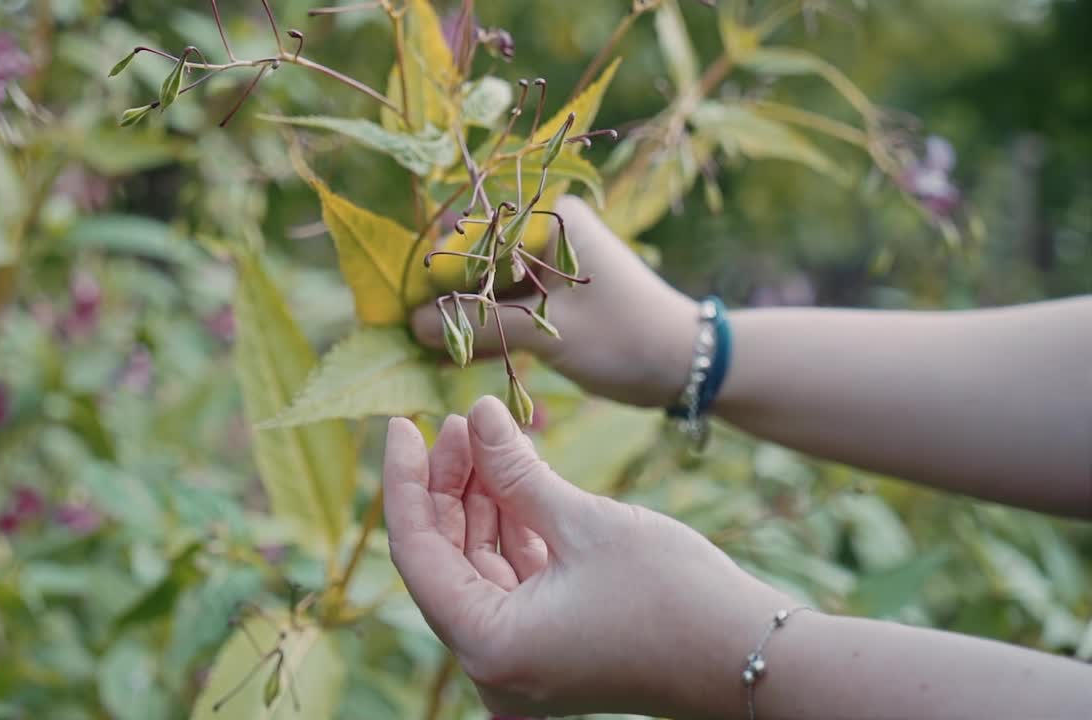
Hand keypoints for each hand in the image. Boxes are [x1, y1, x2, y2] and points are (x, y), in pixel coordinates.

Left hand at [383, 396, 791, 718]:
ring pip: (480, 561)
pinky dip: (512, 524)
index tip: (400, 425)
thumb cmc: (675, 597)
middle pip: (446, 555)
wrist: (754, 658)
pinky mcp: (553, 640)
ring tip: (485, 433)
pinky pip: (513, 574)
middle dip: (448, 484)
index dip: (404, 482)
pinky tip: (515, 473)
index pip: (416, 553)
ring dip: (481, 498)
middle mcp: (495, 660)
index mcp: (489, 646)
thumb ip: (516, 470)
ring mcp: (524, 653)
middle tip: (457, 420)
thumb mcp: (585, 523)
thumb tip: (475, 414)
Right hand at [412, 196, 699, 407]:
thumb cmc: (625, 339)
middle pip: (474, 258)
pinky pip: (503, 301)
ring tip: (426, 349)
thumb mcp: (550, 333)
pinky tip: (453, 353)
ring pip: (485, 283)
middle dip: (445, 297)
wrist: (684, 363)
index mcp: (550, 219)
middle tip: (412, 335)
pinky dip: (482, 326)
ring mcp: (548, 259)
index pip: (473, 238)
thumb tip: (415, 326)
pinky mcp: (550, 289)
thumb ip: (481, 327)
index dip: (437, 276)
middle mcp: (545, 228)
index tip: (407, 313)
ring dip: (460, 315)